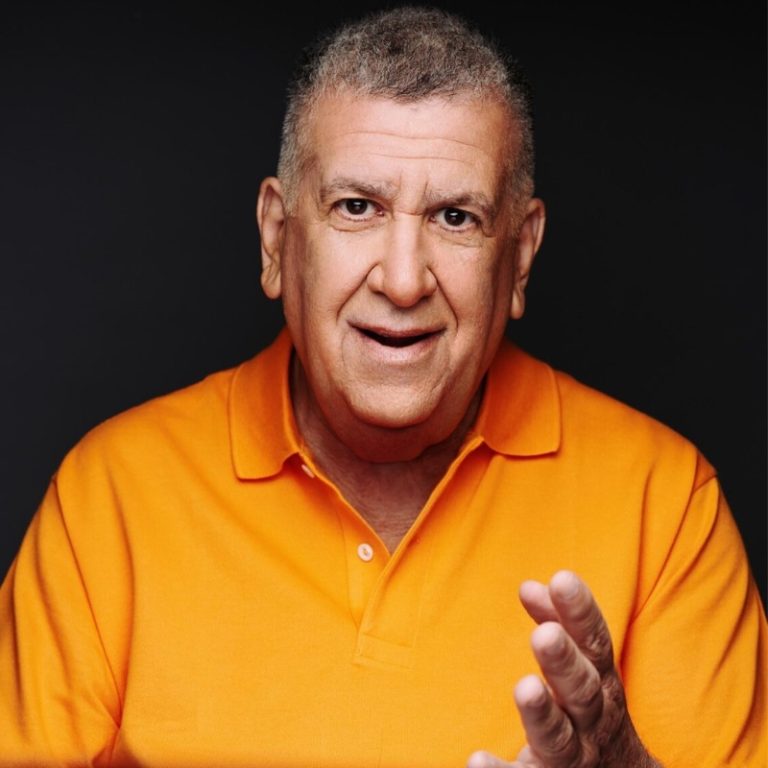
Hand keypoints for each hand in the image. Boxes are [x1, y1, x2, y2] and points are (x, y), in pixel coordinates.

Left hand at [467, 571, 661, 767]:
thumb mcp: (586, 667)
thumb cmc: (592, 711)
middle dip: (565, 663)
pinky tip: (476, 760)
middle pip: (583, 691)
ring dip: (542, 715)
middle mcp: (592, 721)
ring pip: (559, 739)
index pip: (595, 642)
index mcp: (601, 683)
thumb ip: (558, 623)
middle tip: (546, 636)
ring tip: (525, 688)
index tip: (563, 578)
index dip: (581, 611)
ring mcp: (573, 758)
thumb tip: (529, 586)